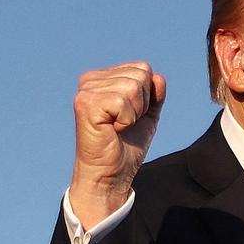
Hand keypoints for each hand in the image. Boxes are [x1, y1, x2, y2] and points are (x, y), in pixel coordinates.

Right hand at [68, 61, 165, 228]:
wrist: (112, 174)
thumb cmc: (126, 146)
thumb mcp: (147, 116)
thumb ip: (154, 95)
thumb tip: (158, 77)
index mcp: (104, 79)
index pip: (142, 68)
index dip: (148, 95)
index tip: (131, 116)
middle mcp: (91, 80)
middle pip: (140, 74)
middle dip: (142, 103)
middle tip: (125, 123)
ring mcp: (86, 90)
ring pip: (133, 87)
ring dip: (134, 113)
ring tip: (118, 127)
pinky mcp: (85, 104)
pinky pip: (122, 101)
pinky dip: (126, 119)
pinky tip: (112, 129)